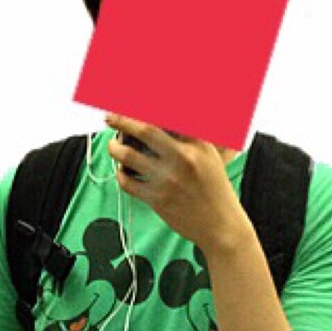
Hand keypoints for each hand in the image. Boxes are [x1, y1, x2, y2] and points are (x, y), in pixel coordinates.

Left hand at [104, 112, 247, 252]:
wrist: (220, 225)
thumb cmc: (215, 191)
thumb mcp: (209, 156)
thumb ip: (189, 137)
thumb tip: (165, 123)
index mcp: (196, 144)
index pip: (168, 116)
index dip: (145, 108)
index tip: (132, 105)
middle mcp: (182, 158)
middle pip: (145, 129)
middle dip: (122, 120)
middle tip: (111, 118)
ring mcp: (167, 179)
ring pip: (129, 156)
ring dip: (115, 148)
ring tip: (113, 146)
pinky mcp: (157, 199)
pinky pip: (128, 183)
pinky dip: (120, 175)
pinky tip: (122, 171)